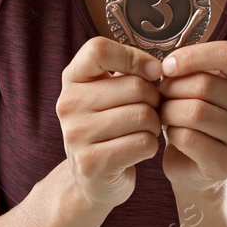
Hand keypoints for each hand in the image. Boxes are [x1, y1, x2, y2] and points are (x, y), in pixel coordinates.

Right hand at [58, 37, 165, 209]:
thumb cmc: (109, 125)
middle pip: (135, 87)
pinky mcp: (91, 163)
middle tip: (150, 111)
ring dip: (155, 125)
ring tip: (144, 130)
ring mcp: (76, 134)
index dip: (133, 57)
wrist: (92, 177)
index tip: (151, 72)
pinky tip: (138, 149)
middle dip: (155, 100)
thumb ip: (128, 72)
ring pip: (144, 116)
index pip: (98, 49)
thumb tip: (157, 68)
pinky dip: (151, 146)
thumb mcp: (107, 92)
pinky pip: (143, 143)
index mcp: (72, 78)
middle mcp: (68, 103)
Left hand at [156, 41, 226, 195]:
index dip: (193, 56)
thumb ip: (190, 69)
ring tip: (164, 114)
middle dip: (172, 88)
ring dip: (168, 111)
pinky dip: (172, 133)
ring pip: (195, 112)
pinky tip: (172, 134)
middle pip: (205, 84)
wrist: (196, 166)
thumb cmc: (195, 118)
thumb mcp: (197, 85)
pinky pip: (189, 138)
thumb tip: (168, 66)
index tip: (168, 66)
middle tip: (161, 96)